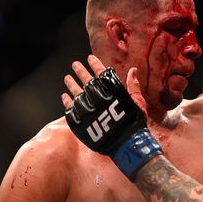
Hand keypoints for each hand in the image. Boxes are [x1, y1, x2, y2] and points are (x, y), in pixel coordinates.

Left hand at [62, 56, 161, 179]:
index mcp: (111, 90)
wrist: (127, 143)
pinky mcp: (81, 119)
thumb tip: (133, 70)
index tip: (89, 58)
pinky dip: (67, 101)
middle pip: (86, 80)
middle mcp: (97, 96)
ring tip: (66, 78)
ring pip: (76, 92)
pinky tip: (64, 96)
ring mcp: (88, 108)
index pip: (101, 72)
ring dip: (71, 84)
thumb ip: (133, 85)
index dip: (95, 64)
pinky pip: (71, 108)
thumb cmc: (134, 122)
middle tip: (75, 64)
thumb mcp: (137, 102)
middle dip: (80, 71)